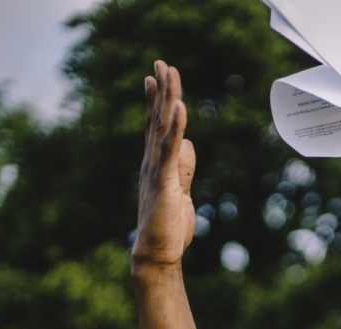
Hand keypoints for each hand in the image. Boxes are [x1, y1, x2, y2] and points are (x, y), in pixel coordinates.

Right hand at [132, 61, 195, 270]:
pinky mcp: (165, 181)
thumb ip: (183, 169)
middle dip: (160, 89)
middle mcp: (152, 161)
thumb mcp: (181, 191)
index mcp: (156, 164)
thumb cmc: (168, 227)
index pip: (155, 126)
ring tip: (167, 72)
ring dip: (166, 98)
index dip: (155, 101)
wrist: (157, 253)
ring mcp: (156, 169)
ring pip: (161, 127)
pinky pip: (171, 149)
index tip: (154, 77)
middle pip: (157, 118)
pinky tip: (179, 107)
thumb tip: (188, 147)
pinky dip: (175, 127)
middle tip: (161, 62)